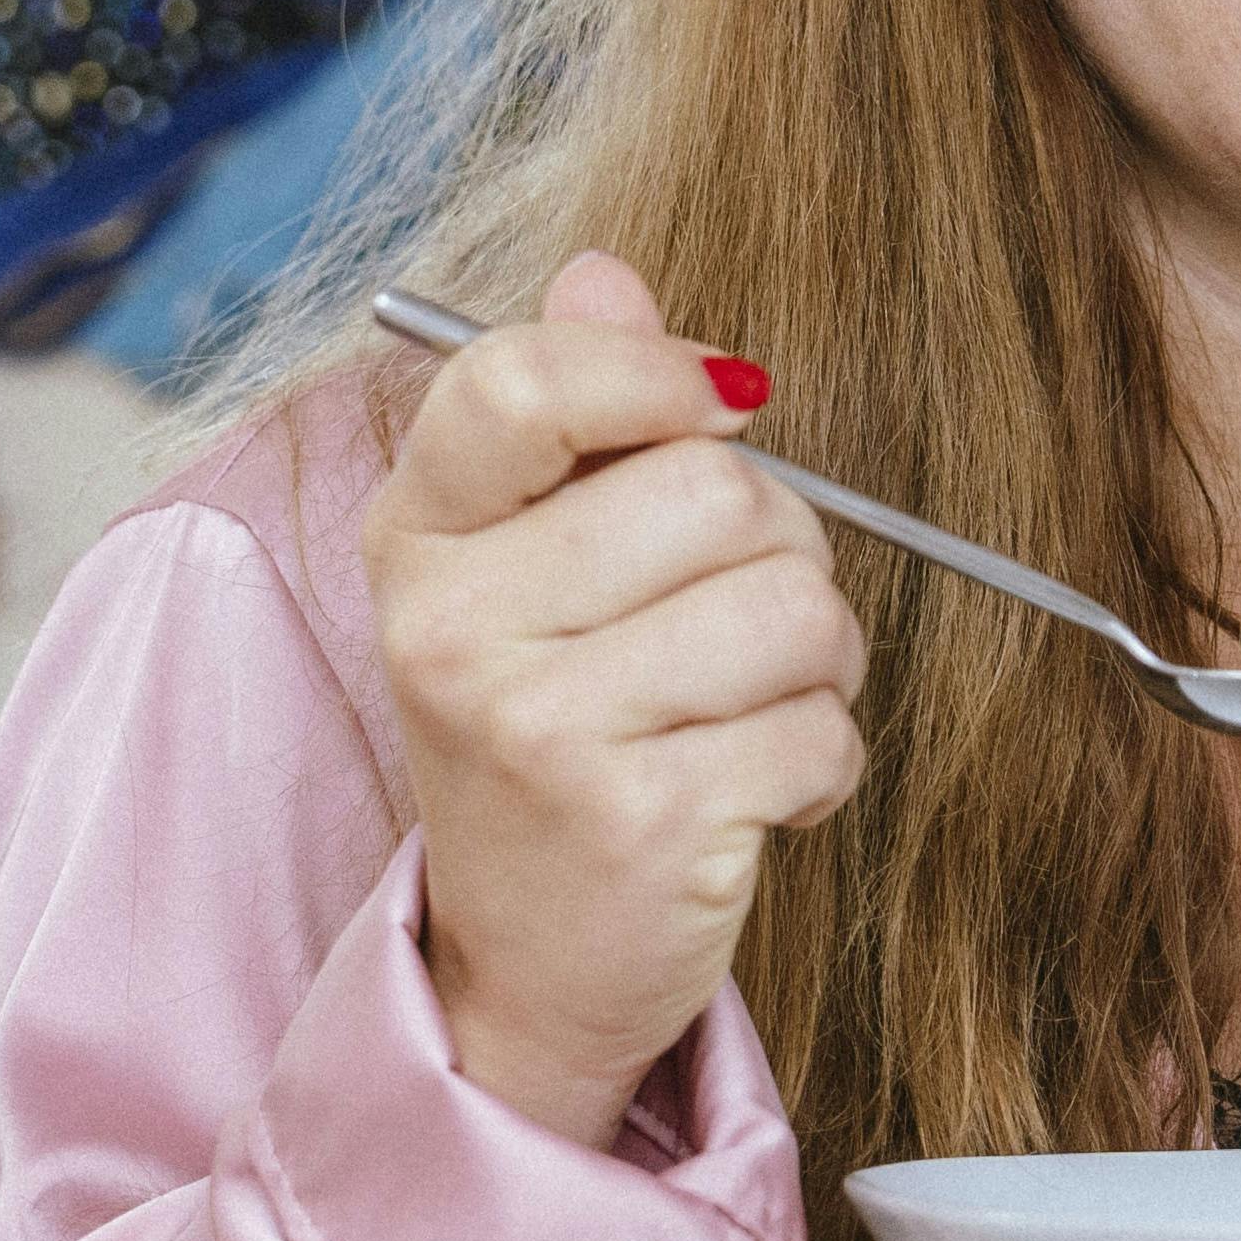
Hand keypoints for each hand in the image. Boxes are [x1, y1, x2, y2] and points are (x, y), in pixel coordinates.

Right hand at [366, 251, 865, 1151]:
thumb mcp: (529, 576)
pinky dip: (819, 766)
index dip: (656, 375)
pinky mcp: (641, 821)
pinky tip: (748, 797)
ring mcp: (541, 729)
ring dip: (817, 664)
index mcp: (421, 540)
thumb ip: (573, 417)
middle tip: (735, 629)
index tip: (722, 410)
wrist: (524, 969)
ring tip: (747, 714)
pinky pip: (819, 731)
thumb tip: (607, 272)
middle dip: (779, 554)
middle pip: (718, 491)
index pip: (521, 382)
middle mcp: (456, 628)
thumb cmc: (554, 744)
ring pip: (794, 607)